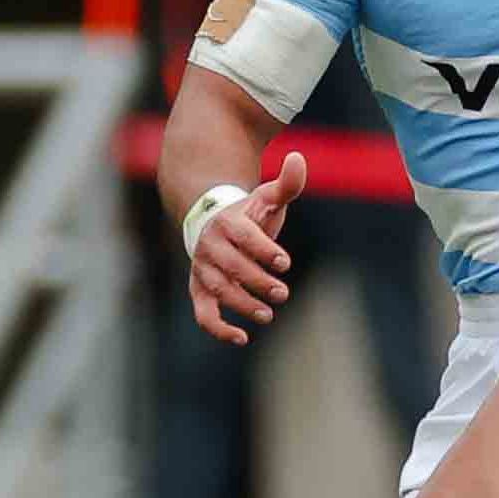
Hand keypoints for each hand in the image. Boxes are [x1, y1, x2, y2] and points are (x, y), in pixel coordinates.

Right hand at [185, 155, 304, 345]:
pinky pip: (203, 312)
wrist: (213, 221)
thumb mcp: (268, 196)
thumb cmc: (249, 212)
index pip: (245, 237)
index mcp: (228, 222)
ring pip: (218, 290)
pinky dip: (218, 328)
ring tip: (269, 314)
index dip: (264, 249)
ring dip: (242, 304)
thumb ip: (287, 183)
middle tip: (283, 293)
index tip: (284, 262)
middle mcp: (211, 246)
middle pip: (233, 267)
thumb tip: (298, 158)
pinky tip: (242, 338)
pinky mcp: (200, 289)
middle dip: (258, 281)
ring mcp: (203, 269)